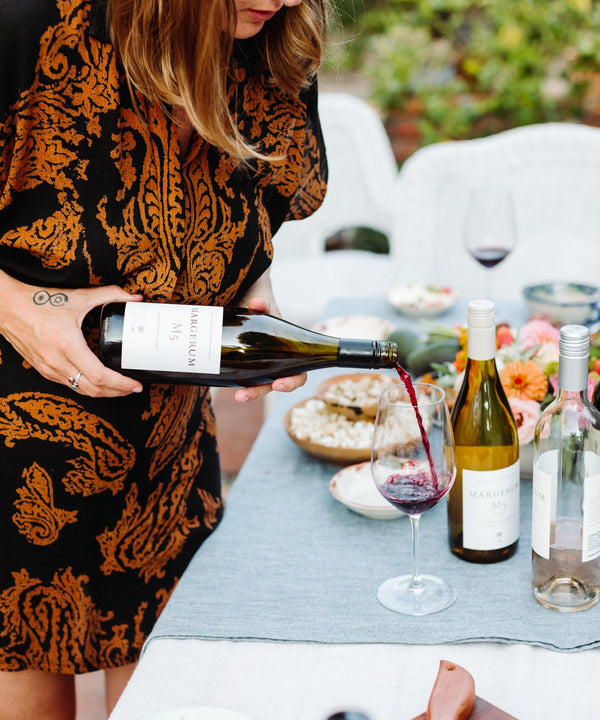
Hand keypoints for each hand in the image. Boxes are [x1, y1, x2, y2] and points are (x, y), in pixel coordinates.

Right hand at [0, 272, 143, 396]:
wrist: (8, 308)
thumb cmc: (39, 302)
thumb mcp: (78, 297)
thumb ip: (109, 294)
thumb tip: (134, 296)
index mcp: (67, 344)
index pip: (99, 376)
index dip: (120, 384)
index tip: (135, 385)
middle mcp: (56, 361)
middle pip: (93, 389)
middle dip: (117, 392)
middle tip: (133, 388)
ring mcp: (48, 369)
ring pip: (81, 391)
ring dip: (103, 393)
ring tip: (120, 388)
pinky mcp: (44, 371)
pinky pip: (70, 385)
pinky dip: (88, 387)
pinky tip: (99, 382)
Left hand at [233, 294, 306, 402]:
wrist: (249, 302)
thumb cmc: (264, 306)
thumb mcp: (266, 303)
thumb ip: (263, 303)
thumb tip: (257, 303)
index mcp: (289, 352)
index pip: (298, 374)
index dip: (292, 382)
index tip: (278, 384)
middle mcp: (276, 362)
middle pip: (273, 385)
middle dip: (259, 392)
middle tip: (245, 395)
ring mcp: (260, 364)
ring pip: (258, 385)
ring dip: (249, 393)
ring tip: (237, 396)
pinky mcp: (244, 363)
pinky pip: (243, 377)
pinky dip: (235, 382)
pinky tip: (222, 383)